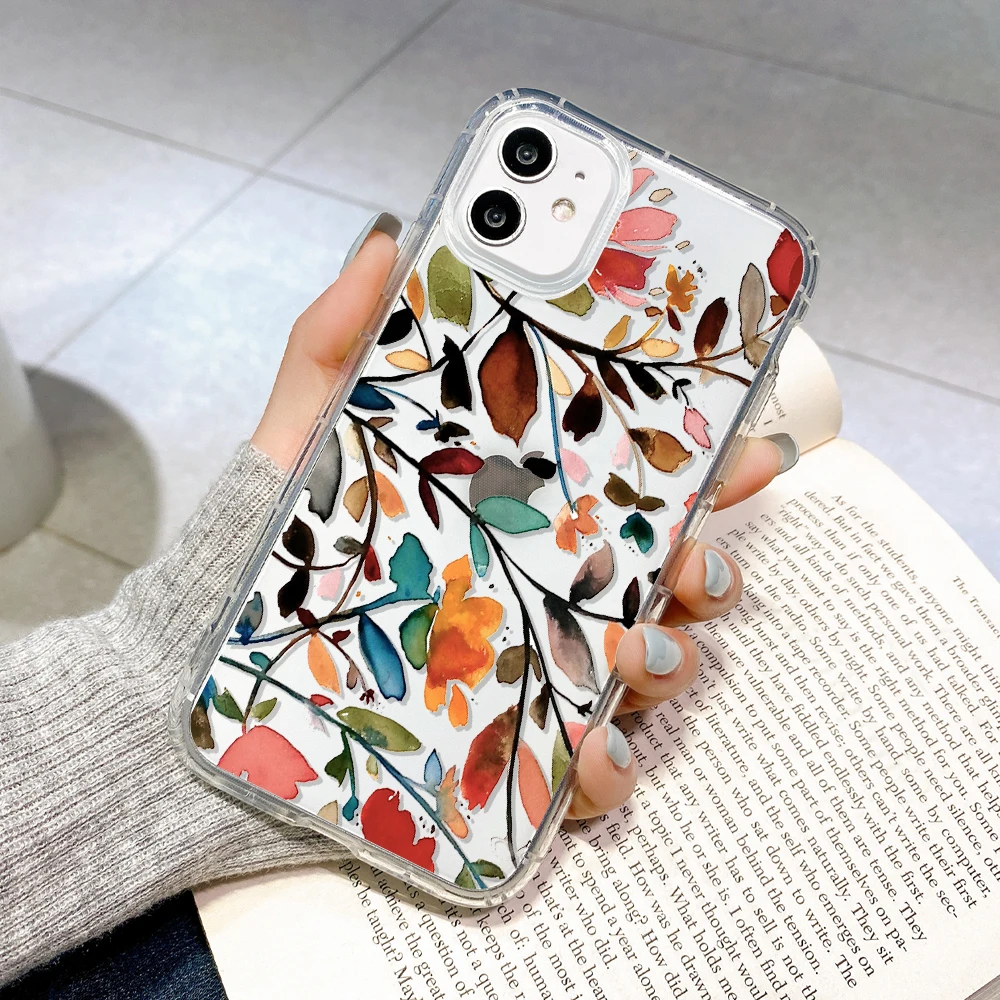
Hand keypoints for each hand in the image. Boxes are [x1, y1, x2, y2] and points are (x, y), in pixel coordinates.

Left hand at [252, 220, 795, 823]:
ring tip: (630, 652)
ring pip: (650, 672)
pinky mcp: (513, 753)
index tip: (748, 446)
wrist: (216, 666)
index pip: (636, 484)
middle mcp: (548, 590)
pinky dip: (605, 768)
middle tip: (692, 557)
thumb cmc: (279, 545)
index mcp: (522, 511)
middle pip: (670, 580)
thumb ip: (336, 343)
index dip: (706, 465)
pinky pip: (588, 772)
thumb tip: (381, 245)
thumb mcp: (305, 437)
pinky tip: (588, 752)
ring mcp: (540, 672)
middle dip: (709, 566)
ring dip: (668, 662)